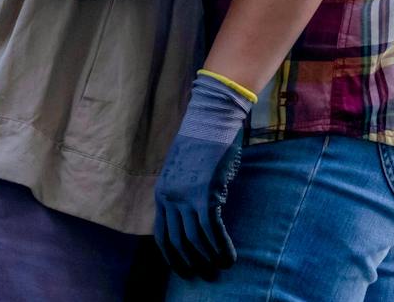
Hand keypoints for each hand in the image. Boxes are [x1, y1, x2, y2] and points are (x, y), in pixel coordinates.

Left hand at [153, 74, 253, 279]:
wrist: (212, 117)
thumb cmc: (202, 142)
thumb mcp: (184, 171)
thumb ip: (184, 195)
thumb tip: (195, 223)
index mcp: (162, 193)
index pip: (162, 236)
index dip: (174, 258)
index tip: (185, 271)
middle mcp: (169, 197)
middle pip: (178, 242)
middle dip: (192, 264)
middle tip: (207, 276)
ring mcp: (186, 196)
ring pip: (196, 241)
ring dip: (210, 259)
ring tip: (222, 269)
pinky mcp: (205, 194)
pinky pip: (213, 231)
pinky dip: (222, 248)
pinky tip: (231, 257)